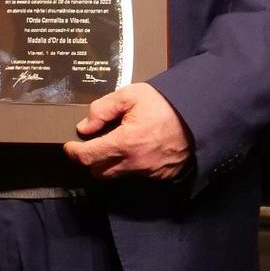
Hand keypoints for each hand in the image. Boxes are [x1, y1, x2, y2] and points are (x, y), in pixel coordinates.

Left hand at [63, 83, 192, 180]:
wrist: (199, 116)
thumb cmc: (164, 103)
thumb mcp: (129, 95)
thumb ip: (102, 109)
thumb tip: (84, 127)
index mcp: (125, 142)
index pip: (88, 157)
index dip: (74, 153)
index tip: (70, 146)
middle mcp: (136, 162)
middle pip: (99, 172)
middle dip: (89, 161)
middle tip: (88, 146)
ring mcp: (150, 172)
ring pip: (117, 175)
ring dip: (108, 165)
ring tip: (110, 147)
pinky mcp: (161, 175)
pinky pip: (137, 175)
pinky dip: (129, 165)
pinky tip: (132, 150)